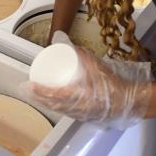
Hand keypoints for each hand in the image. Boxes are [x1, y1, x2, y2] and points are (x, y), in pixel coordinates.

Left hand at [23, 32, 151, 128]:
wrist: (127, 101)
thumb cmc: (111, 84)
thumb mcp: (95, 65)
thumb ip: (79, 52)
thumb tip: (61, 39)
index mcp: (77, 96)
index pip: (52, 95)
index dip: (38, 91)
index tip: (28, 84)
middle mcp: (75, 108)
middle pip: (50, 103)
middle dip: (37, 97)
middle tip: (28, 87)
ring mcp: (79, 114)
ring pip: (56, 109)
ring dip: (44, 102)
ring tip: (36, 93)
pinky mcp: (83, 116)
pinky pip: (64, 112)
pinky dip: (54, 106)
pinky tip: (51, 102)